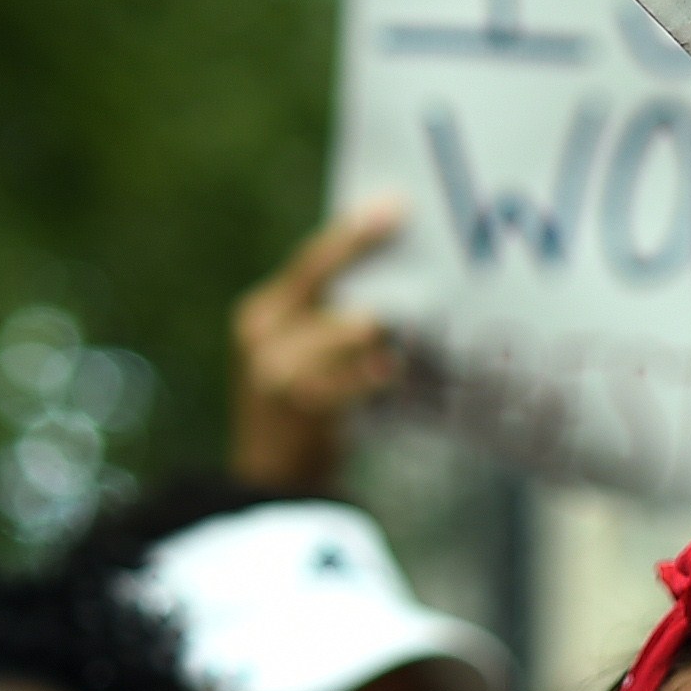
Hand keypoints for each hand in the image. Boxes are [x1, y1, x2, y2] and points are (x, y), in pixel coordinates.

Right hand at [229, 196, 406, 488]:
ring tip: (427, 317)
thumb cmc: (305, 418)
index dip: (353, 234)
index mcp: (262, 314)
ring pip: (347, 327)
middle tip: (423, 248)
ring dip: (388, 324)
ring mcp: (277, 368)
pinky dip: (380, 372)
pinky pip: (353, 377)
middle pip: (326, 282)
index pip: (312, 262)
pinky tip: (400, 368)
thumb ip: (330, 324)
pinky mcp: (301, 404)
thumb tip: (395, 291)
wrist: (273, 483)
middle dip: (373, 262)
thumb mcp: (303, 360)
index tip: (393, 207)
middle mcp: (262, 333)